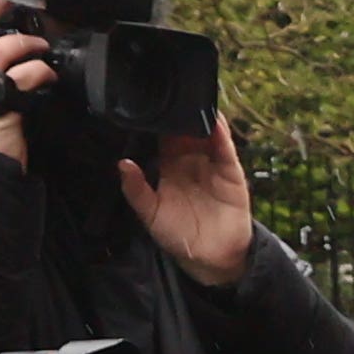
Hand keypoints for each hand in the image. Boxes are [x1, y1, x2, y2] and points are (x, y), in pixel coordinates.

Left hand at [118, 113, 255, 286]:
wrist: (211, 256)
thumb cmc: (178, 236)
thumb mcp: (150, 214)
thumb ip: (136, 190)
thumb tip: (122, 164)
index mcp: (168, 167)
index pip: (162, 138)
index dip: (158, 123)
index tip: (149, 106)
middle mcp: (190, 161)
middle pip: (184, 130)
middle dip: (179, 115)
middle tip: (170, 96)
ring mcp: (212, 164)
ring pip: (206, 134)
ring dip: (201, 118)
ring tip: (192, 101)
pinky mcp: (230, 170)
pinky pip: (225, 148)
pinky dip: (221, 133)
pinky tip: (215, 121)